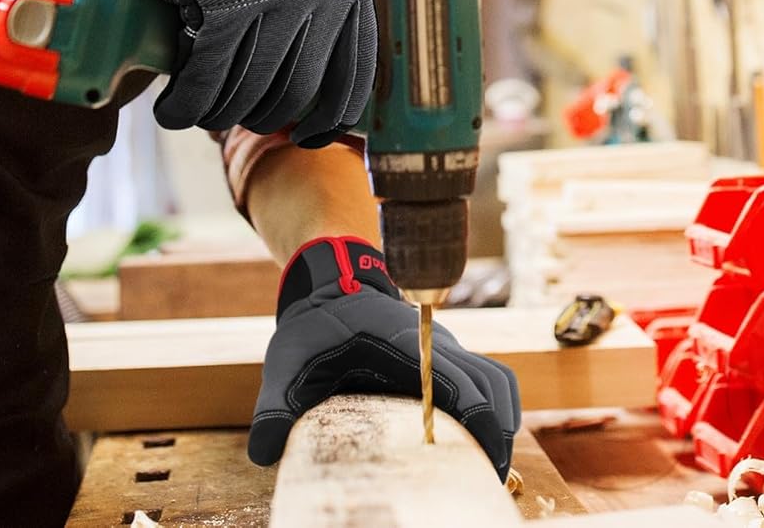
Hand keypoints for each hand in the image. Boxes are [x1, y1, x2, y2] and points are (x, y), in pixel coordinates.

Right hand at [65, 0, 375, 143]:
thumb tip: (321, 75)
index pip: (354, 73)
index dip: (332, 117)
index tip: (311, 135)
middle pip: (299, 91)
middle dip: (267, 115)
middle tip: (241, 116)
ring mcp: (275, 0)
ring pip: (251, 92)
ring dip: (222, 114)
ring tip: (203, 112)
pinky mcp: (224, 7)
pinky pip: (207, 81)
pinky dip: (187, 106)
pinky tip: (174, 110)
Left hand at [247, 236, 520, 473]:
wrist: (330, 282)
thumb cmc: (312, 324)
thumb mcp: (285, 362)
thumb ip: (273, 408)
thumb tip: (262, 453)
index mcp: (405, 347)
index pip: (462, 384)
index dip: (480, 426)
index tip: (477, 467)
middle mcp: (436, 345)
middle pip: (493, 387)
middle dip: (497, 436)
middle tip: (485, 482)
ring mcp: (446, 349)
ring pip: (498, 380)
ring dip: (502, 422)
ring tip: (485, 469)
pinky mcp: (446, 357)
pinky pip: (488, 379)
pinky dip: (493, 409)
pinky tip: (473, 446)